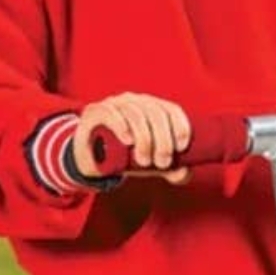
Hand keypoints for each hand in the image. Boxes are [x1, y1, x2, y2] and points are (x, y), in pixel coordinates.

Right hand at [74, 92, 190, 182]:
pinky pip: (110, 113)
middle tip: (162, 162)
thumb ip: (170, 169)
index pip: (171, 110)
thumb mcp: (151, 164)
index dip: (181, 126)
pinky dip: (122, 126)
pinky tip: (128, 140)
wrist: (91, 159)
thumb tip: (183, 173)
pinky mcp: (95, 111)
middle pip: (156, 114)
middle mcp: (135, 101)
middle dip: (163, 140)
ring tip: (144, 161)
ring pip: (135, 115)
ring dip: (144, 139)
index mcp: (152, 107)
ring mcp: (115, 104)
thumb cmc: (126, 156)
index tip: (181, 148)